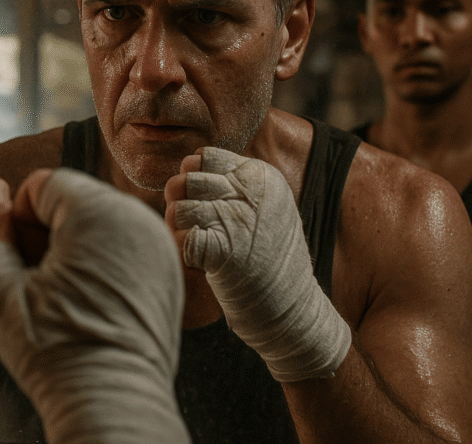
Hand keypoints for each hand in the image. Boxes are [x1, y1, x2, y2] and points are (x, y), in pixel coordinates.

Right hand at [0, 169, 190, 443]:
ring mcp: (159, 244)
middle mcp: (139, 217)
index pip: (41, 184)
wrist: (113, 406)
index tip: (18, 264)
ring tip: (60, 297)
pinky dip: (100, 264)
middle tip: (36, 284)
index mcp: (100, 212)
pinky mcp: (167, 270)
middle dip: (45, 234)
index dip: (17, 221)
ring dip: (71, 249)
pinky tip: (87, 304)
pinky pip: (122, 246)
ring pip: (97, 222)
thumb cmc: (56, 353)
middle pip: (71, 200)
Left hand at [165, 147, 350, 381]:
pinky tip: (201, 264)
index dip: (193, 182)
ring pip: (177, 209)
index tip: (206, 205)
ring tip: (199, 249)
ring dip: (179, 231)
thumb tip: (181, 171)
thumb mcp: (262, 209)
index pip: (203, 158)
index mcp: (261, 176)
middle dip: (180, 206)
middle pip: (186, 181)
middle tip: (197, 231)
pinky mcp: (224, 251)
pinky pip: (180, 239)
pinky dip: (183, 254)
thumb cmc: (268, 261)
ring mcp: (238, 219)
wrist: (294, 313)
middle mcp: (252, 192)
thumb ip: (227, 185)